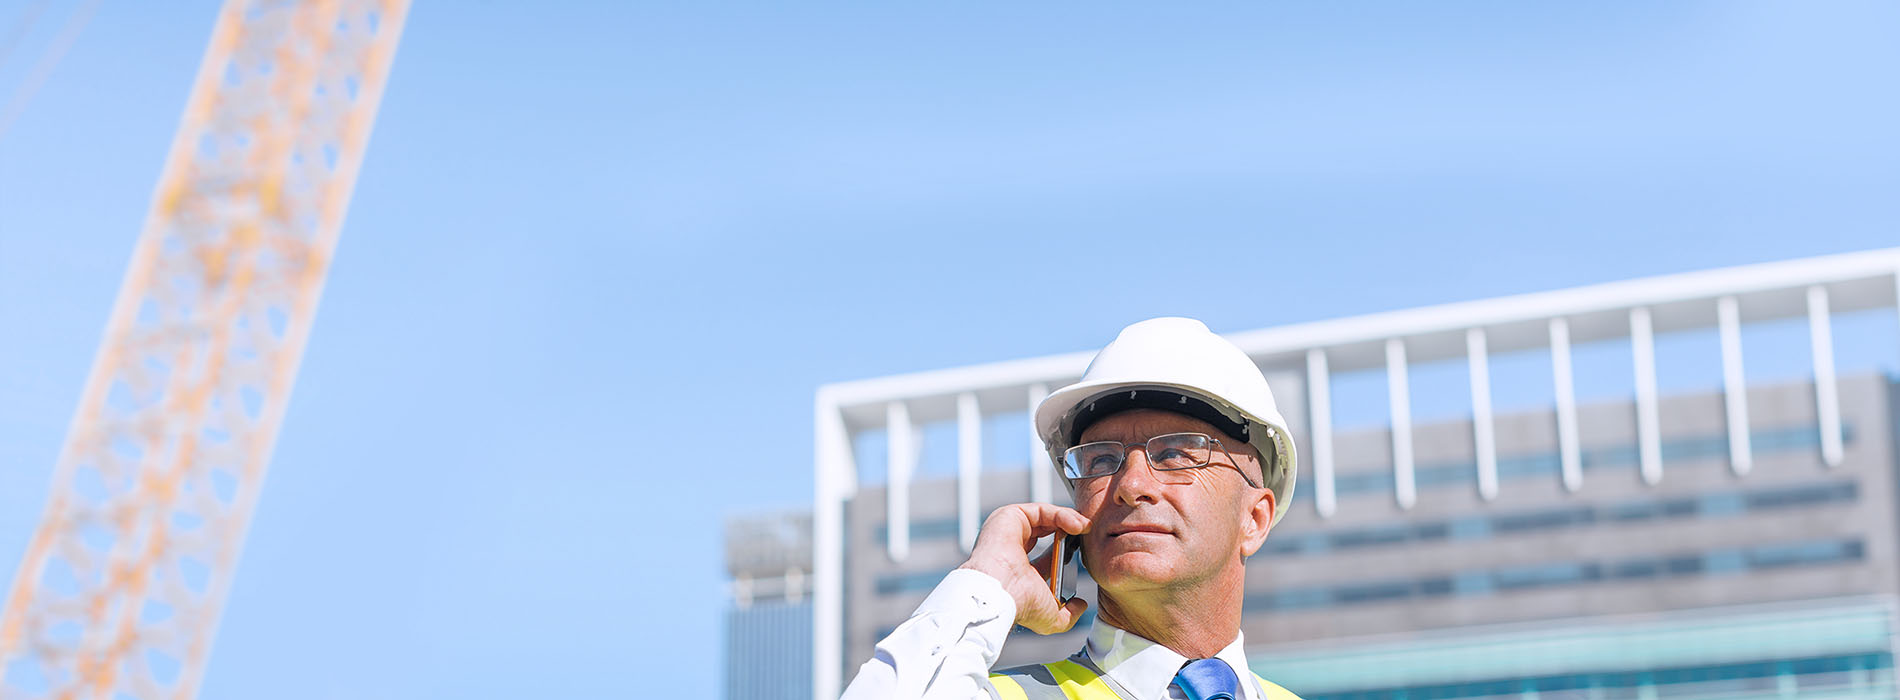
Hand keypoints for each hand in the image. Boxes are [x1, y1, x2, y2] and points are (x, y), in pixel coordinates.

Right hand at [956, 503, 1090, 634]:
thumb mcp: (1051, 616)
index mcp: (1019, 569)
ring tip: (1086, 527)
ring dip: (1070, 519)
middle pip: (1046, 530)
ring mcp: (1009, 531)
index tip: (1084, 552)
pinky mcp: (1009, 516)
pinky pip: (1041, 510)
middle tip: (1088, 534)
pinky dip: (1062, 514)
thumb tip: (1080, 605)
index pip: (1047, 555)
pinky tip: (1077, 525)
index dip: (1067, 551)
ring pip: (1045, 517)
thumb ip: (1068, 615)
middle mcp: (1012, 548)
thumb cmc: (1020, 604)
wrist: (1001, 594)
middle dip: (1070, 530)